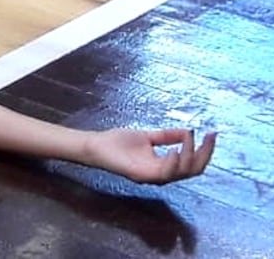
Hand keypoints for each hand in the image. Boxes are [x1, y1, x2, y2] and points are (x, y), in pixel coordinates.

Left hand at [85, 128, 216, 184]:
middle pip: (194, 170)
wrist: (95, 145)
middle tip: (209, 137)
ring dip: (190, 156)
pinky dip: (172, 163)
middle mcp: (162, 174)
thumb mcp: (148, 136)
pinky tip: (175, 150)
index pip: (193, 163)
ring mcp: (152, 176)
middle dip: (205, 154)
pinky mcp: (141, 175)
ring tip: (190, 139)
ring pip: (182, 173)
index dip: (206, 150)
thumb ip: (167, 136)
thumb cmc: (118, 142)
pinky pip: (163, 174)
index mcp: (165, 166)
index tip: (212, 133)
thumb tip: (189, 131)